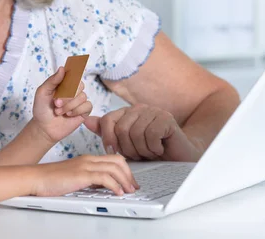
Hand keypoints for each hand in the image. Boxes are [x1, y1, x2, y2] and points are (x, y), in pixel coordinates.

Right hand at [30, 154, 138, 196]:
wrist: (36, 178)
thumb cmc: (51, 179)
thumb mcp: (74, 177)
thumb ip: (88, 179)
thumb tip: (101, 187)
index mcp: (87, 159)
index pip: (113, 158)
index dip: (125, 170)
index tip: (129, 181)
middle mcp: (88, 160)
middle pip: (118, 161)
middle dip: (129, 174)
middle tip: (133, 186)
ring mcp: (85, 166)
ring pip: (114, 168)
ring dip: (125, 181)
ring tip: (128, 191)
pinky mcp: (81, 174)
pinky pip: (105, 178)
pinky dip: (115, 185)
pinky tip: (117, 192)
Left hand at [31, 67, 93, 142]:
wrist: (44, 127)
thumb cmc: (42, 109)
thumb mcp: (42, 92)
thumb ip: (52, 80)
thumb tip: (62, 68)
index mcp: (63, 84)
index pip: (73, 75)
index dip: (73, 75)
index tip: (68, 79)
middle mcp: (73, 91)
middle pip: (79, 85)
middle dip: (67, 95)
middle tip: (56, 103)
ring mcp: (78, 102)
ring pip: (83, 96)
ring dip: (70, 105)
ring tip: (59, 111)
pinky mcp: (83, 112)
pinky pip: (87, 106)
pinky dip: (77, 110)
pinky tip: (68, 115)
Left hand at [84, 104, 201, 161]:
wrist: (179, 157)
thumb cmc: (150, 151)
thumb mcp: (124, 144)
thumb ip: (106, 132)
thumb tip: (85, 120)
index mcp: (126, 112)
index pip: (107, 120)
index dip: (108, 139)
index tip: (114, 152)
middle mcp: (138, 108)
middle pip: (121, 128)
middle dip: (128, 149)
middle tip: (138, 155)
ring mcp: (153, 111)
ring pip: (135, 133)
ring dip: (142, 150)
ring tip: (150, 152)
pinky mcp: (166, 118)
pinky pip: (151, 135)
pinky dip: (153, 148)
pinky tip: (159, 149)